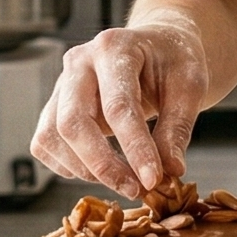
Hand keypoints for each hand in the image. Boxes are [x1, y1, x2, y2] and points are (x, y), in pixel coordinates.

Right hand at [29, 20, 211, 195]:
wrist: (155, 47)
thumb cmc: (172, 60)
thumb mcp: (190, 85)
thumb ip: (178, 127)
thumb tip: (169, 170)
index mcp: (114, 47)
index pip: (118, 106)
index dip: (135, 148)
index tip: (153, 180)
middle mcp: (79, 62)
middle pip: (73, 122)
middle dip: (103, 165)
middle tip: (136, 189)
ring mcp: (60, 84)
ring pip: (53, 137)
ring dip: (86, 170)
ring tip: (125, 181)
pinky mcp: (53, 106)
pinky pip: (46, 143)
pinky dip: (69, 166)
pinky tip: (101, 169)